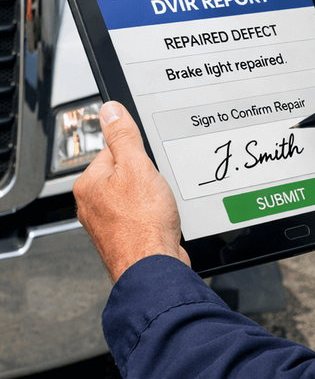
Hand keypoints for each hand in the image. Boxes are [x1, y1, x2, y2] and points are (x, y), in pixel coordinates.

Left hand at [73, 101, 189, 281]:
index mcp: (89, 184)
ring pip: (137, 192)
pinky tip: (162, 217)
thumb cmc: (143, 225)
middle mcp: (93, 203)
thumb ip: (123, 136)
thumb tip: (111, 111)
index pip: (114, 149)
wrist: (155, 267)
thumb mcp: (137, 167)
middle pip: (126, 170)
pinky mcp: (126, 234)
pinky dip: (155, 212)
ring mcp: (109, 221)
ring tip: (160, 203)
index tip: (148, 161)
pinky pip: (143, 211)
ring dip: (153, 194)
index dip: (138, 152)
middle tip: (156, 185)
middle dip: (147, 175)